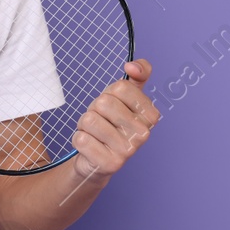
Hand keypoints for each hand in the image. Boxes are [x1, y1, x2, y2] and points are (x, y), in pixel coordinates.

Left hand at [70, 58, 160, 179]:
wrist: (97, 158)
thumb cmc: (111, 123)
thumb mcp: (127, 96)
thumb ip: (138, 75)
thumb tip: (132, 66)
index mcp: (151, 115)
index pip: (121, 87)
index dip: (109, 93)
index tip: (114, 106)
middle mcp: (144, 134)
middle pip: (104, 103)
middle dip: (94, 109)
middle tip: (101, 121)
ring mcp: (128, 151)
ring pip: (90, 120)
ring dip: (84, 124)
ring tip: (94, 134)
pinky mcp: (110, 164)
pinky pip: (81, 139)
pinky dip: (79, 139)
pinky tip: (90, 147)